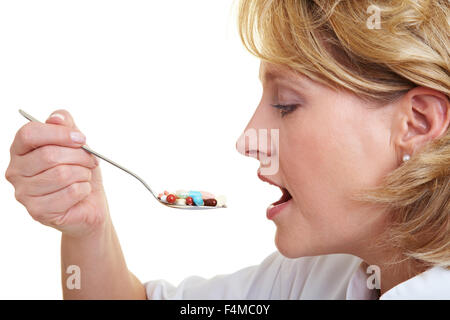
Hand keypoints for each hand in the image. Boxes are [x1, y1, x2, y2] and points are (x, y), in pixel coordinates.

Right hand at [5, 110, 109, 237]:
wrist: (90, 204)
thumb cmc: (80, 171)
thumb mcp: (76, 144)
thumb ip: (66, 127)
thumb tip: (57, 118)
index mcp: (20, 150)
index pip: (29, 133)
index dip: (59, 134)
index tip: (81, 139)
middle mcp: (15, 172)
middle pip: (49, 155)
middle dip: (79, 156)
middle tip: (91, 161)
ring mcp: (24, 194)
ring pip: (62, 174)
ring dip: (83, 174)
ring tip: (84, 177)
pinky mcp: (38, 211)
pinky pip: (70, 192)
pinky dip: (84, 189)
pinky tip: (82, 192)